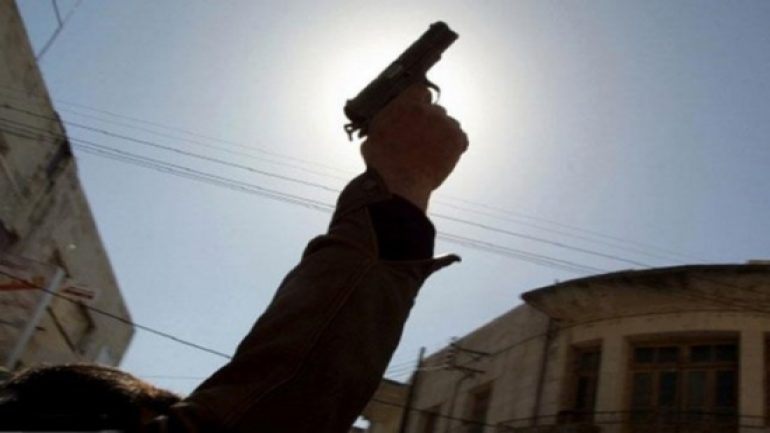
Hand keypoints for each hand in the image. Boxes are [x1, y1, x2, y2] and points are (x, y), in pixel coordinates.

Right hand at [361, 84, 467, 210]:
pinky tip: (444, 157)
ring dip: (443, 135)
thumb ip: (389, 119)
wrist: (399, 182)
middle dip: (432, 123)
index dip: (422, 103)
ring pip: (450, 124)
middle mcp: (427, 109)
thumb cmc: (382, 162)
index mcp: (406, 104)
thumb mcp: (375, 132)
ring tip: (432, 153)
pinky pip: (461, 139)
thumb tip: (392, 119)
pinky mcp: (456, 139)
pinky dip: (455, 147)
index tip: (419, 114)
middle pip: (437, 110)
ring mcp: (444, 123)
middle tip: (423, 140)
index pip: (422, 91)